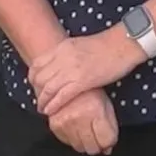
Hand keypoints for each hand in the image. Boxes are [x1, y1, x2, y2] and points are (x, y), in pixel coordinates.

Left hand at [27, 30, 144, 117]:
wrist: (122, 44)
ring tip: (43, 109)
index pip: (37, 64)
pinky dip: (53, 105)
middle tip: (39, 100)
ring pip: (48, 88)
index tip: (35, 86)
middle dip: (36, 91)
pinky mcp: (82, 81)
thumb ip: (66, 54)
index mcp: (62, 47)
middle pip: (39, 77)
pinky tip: (51, 111)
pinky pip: (62, 96)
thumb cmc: (106, 44)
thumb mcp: (79, 44)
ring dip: (42, 101)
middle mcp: (63, 58)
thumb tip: (59, 64)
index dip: (33, 78)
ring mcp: (72, 70)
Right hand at [47, 88, 118, 155]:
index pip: (106, 140)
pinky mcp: (55, 125)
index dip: (109, 141)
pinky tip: (75, 128)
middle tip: (97, 136)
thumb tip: (107, 149)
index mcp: (95, 111)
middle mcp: (79, 118)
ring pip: (79, 148)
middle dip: (97, 145)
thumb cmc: (90, 91)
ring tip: (86, 130)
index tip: (108, 139)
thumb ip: (110, 126)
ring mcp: (65, 122)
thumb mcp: (106, 104)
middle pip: (92, 148)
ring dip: (85, 143)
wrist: (67, 80)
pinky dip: (72, 139)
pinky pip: (66, 143)